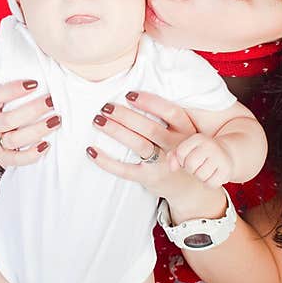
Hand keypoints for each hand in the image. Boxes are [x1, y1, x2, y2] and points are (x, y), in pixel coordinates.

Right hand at [0, 79, 58, 167]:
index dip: (13, 90)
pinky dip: (32, 154)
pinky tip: (47, 144)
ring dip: (37, 130)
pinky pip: (16, 160)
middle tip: (51, 100)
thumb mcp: (0, 96)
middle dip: (33, 110)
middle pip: (9, 120)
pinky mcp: (2, 157)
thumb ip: (15, 82)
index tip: (34, 83)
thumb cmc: (1, 109)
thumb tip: (38, 59)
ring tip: (56, 120)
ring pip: (14, 139)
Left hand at [86, 91, 200, 201]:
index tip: (130, 95)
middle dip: (126, 116)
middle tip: (106, 107)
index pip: (171, 113)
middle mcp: (176, 147)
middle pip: (150, 128)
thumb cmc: (181, 150)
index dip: (150, 102)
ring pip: (138, 145)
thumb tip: (138, 95)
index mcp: (186, 131)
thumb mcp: (186, 133)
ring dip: (116, 131)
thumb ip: (171, 117)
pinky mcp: (149, 178)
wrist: (189, 188)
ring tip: (98, 120)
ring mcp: (163, 164)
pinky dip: (107, 161)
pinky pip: (125, 170)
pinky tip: (92, 151)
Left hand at [172, 133, 233, 187]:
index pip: (181, 152)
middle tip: (197, 166)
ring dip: (200, 177)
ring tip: (205, 170)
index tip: (187, 159)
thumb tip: (171, 168)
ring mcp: (220, 157)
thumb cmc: (201, 153)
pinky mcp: (227, 170)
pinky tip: (212, 176)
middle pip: (190, 164)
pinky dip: (209, 183)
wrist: (226, 154)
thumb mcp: (187, 150)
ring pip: (201, 175)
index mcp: (198, 138)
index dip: (181, 160)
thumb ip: (174, 156)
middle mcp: (210, 145)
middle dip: (190, 169)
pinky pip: (211, 183)